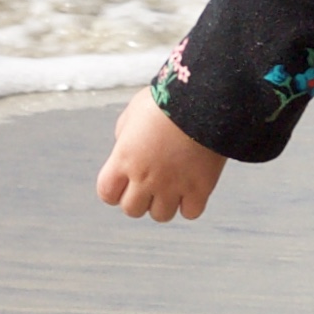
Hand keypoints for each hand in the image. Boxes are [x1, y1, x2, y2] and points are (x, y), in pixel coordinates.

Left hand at [97, 88, 226, 220]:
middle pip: (132, 209)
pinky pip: (190, 213)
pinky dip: (191, 204)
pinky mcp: (200, 188)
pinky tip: (193, 186)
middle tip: (152, 180)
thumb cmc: (169, 100)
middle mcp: (144, 177)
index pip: (107, 193)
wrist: (206, 98)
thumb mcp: (135, 110)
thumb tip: (126, 146)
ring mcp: (172, 186)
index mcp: (124, 158)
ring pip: (160, 215)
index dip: (115, 189)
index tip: (126, 180)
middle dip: (139, 197)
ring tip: (174, 183)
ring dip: (164, 202)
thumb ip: (125, 134)